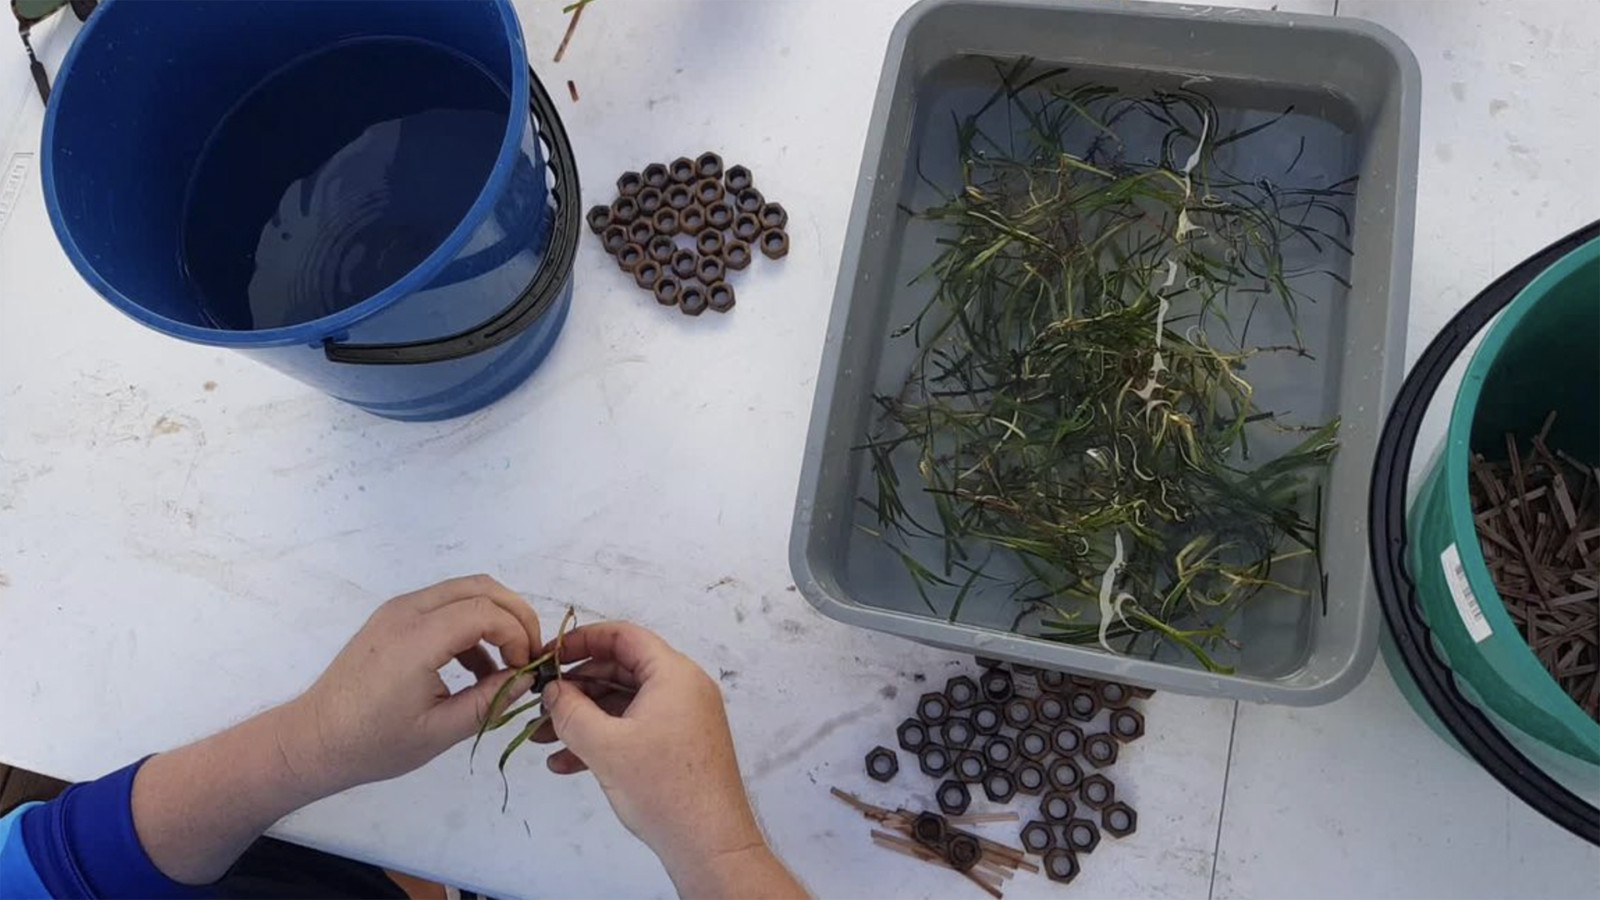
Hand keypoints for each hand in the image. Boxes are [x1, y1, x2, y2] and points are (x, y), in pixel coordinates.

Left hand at [279, 575, 542, 793]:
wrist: (314, 740)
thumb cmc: (373, 744)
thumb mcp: (439, 732)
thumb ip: (488, 701)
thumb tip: (524, 680)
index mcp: (416, 641)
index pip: (486, 612)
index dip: (517, 635)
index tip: (525, 670)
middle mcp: (407, 612)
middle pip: (481, 587)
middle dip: (515, 616)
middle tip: (529, 653)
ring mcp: (397, 610)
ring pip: (464, 591)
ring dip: (494, 618)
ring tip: (507, 663)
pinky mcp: (393, 618)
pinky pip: (445, 605)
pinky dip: (471, 624)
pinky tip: (476, 668)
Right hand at [537, 623, 764, 873]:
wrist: (708, 842)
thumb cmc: (664, 789)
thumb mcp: (604, 745)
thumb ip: (571, 710)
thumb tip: (552, 690)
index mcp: (673, 674)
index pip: (624, 636)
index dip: (582, 640)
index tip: (550, 655)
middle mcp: (682, 688)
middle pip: (620, 670)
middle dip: (576, 688)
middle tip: (541, 703)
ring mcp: (682, 718)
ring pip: (623, 704)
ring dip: (583, 719)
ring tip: (543, 739)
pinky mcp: (678, 745)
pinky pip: (634, 729)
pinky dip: (602, 740)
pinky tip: (566, 763)